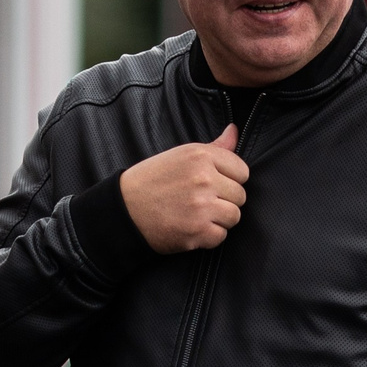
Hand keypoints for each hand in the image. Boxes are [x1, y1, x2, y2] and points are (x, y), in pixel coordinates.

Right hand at [119, 125, 247, 253]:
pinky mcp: (197, 231)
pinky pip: (221, 236)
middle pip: (240, 195)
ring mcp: (201, 206)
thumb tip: (234, 130)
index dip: (230, 180)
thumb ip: (214, 146)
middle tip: (201, 201)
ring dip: (219, 219)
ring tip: (198, 214)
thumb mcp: (181, 155)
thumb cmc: (152, 180)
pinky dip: (208, 236)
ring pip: (234, 216)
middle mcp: (203, 179)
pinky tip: (192, 227)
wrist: (124, 209)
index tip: (214, 184)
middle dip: (225, 200)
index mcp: (200, 156)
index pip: (242, 171)